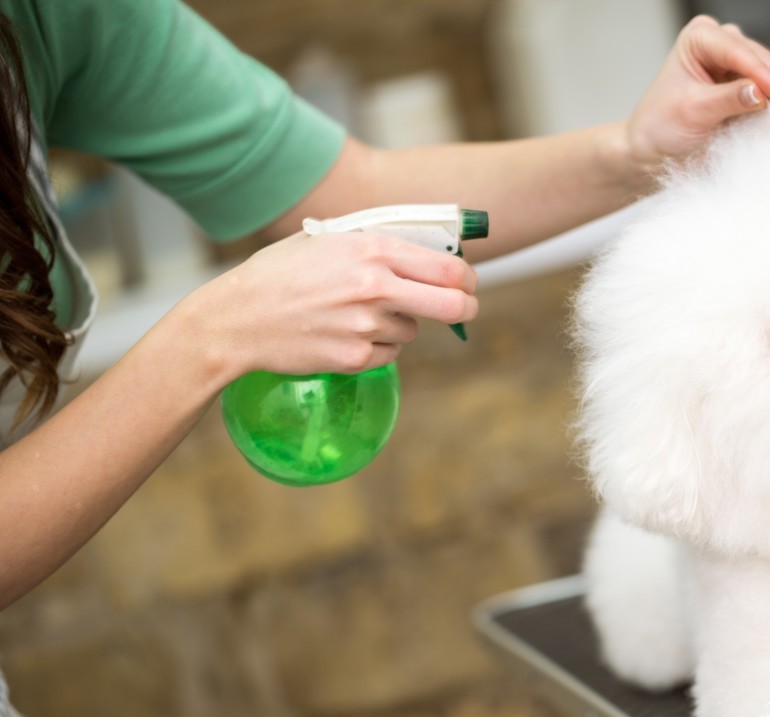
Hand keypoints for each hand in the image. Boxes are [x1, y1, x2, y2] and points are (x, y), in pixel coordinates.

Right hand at [185, 231, 477, 380]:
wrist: (235, 319)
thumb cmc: (279, 274)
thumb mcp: (325, 241)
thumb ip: (374, 245)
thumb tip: (424, 251)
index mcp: (371, 249)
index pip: (447, 266)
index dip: (467, 277)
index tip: (469, 282)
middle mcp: (374, 286)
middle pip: (452, 304)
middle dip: (467, 307)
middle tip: (466, 307)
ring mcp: (365, 325)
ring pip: (412, 331)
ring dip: (399, 326)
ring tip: (358, 315)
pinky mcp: (354, 358)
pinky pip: (389, 356)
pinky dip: (377, 348)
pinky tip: (345, 335)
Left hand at [624, 16, 769, 172]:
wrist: (655, 150)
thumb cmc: (662, 125)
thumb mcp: (694, 111)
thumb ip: (729, 100)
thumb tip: (763, 94)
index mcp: (700, 38)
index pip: (737, 51)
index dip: (760, 72)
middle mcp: (722, 44)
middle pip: (760, 59)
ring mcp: (737, 64)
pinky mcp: (748, 86)